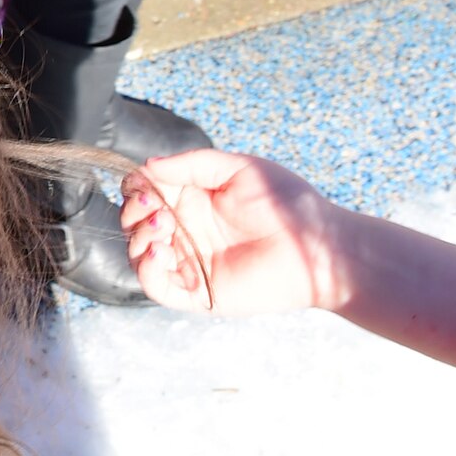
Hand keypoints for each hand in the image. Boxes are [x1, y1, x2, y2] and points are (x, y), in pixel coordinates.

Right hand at [120, 149, 349, 313]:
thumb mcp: (240, 169)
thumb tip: (148, 165)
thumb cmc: (289, 204)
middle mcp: (186, 232)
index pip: (146, 194)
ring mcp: (189, 263)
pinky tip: (163, 251)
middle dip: (135, 211)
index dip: (136, 187)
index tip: (143, 182)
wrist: (320, 247)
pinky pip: (154, 285)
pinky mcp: (196, 292)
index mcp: (194, 201)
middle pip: (135, 223)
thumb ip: (193, 163)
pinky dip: (147, 268)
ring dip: (140, 237)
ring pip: (139, 253)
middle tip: (156, 208)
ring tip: (163, 228)